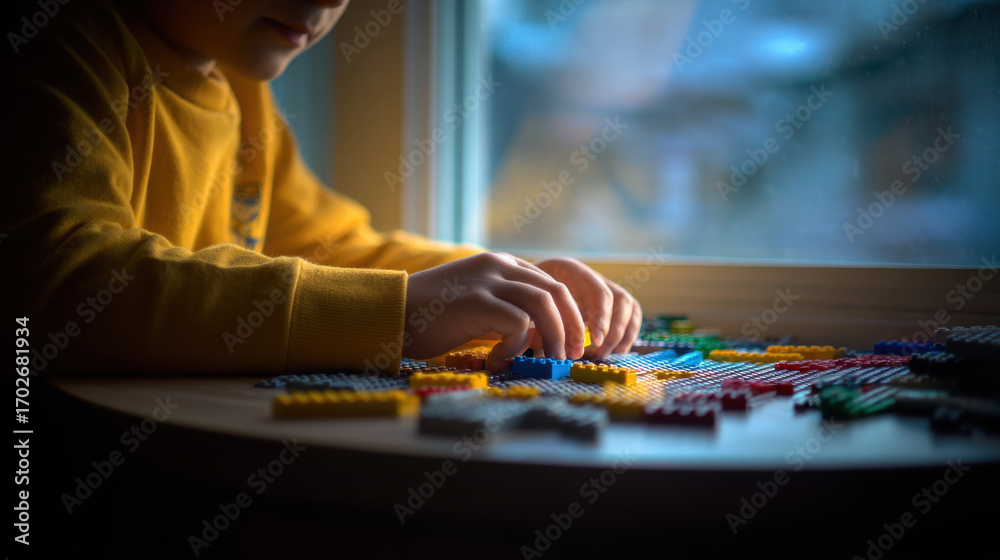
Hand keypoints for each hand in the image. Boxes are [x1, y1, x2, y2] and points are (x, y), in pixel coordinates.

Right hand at [403, 252, 586, 361]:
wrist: (390, 311)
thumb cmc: (429, 315)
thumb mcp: (475, 302)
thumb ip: (505, 307)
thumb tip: (538, 335)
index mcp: (500, 263)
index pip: (551, 283)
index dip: (568, 314)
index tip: (569, 343)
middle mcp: (498, 266)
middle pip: (556, 291)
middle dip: (572, 326)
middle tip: (571, 355)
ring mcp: (487, 281)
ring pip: (544, 305)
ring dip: (553, 337)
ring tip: (548, 361)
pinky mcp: (476, 301)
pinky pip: (518, 324)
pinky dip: (516, 348)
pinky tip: (497, 360)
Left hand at [533, 257, 641, 356]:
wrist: (527, 281)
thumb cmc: (528, 294)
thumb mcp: (532, 302)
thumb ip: (544, 323)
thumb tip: (556, 349)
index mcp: (573, 271)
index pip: (599, 293)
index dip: (601, 318)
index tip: (595, 341)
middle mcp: (594, 277)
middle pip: (620, 298)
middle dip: (613, 329)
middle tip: (599, 351)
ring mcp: (604, 287)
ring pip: (629, 305)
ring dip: (623, 332)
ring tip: (607, 353)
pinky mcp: (608, 302)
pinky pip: (630, 313)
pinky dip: (629, 332)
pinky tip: (617, 350)